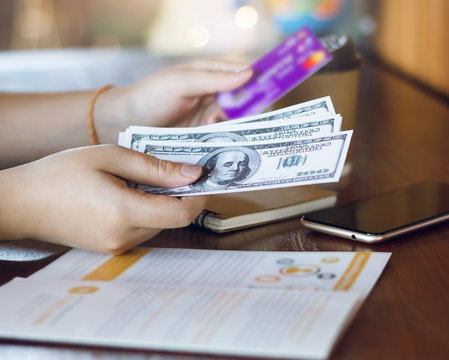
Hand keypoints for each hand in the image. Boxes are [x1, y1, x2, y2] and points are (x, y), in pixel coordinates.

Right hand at [0, 145, 207, 253]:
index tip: (206, 178)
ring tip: (147, 178)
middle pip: (173, 218)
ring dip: (164, 202)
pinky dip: (147, 210)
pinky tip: (131, 192)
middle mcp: (124, 237)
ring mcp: (117, 247)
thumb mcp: (109, 157)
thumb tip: (192, 174)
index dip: (200, 196)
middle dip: (182, 195)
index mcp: (124, 213)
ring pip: (160, 224)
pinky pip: (143, 229)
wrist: (21, 203)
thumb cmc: (59, 174)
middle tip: (178, 170)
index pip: (182, 213)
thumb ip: (154, 167)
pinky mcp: (112, 248)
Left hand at [96, 60, 252, 141]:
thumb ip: (214, 79)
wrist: (122, 124)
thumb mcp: (182, 83)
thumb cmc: (150, 95)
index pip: (242, 75)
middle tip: (267, 122)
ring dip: (242, 130)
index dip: (260, 82)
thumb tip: (248, 73)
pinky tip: (233, 149)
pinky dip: (229, 143)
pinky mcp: (202, 137)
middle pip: (244, 102)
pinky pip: (222, 139)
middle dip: (255, 110)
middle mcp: (212, 95)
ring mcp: (208, 117)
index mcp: (210, 75)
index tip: (276, 92)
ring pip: (235, 122)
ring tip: (251, 139)